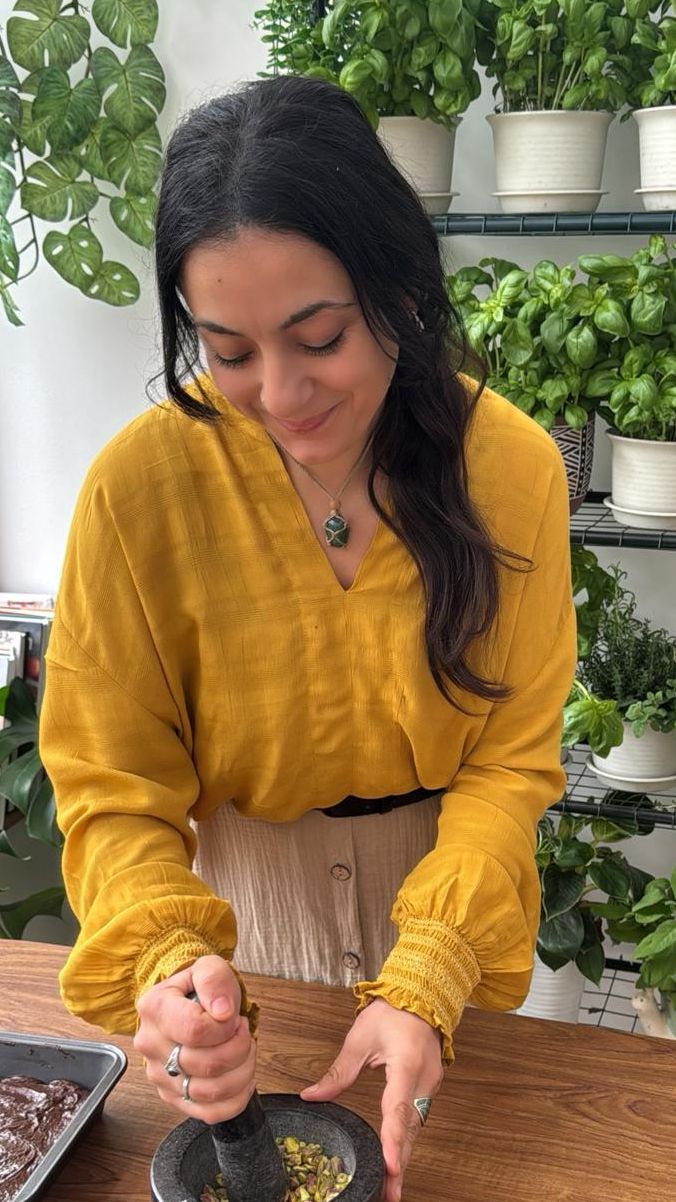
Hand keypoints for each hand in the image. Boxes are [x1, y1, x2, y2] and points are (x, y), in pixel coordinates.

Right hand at [134, 954, 255, 1122]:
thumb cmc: (199, 988)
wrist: (187, 1002)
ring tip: (244, 1051)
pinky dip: (236, 1099)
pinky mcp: (173, 1097)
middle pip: (206, 1065)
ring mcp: (160, 1075)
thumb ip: (214, 980)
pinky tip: (241, 1077)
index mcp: (154, 1009)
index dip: (226, 1026)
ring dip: (242, 1072)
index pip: (196, 1030)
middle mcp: (150, 1045)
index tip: (233, 1015)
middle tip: (243, 1031)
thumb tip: (222, 1012)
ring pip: (210, 1092)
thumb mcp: (209, 967)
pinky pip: (209, 1113)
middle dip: (240, 1047)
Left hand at [300, 999, 443, 1201]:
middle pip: (410, 1129)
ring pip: (415, 1129)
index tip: (391, 1166)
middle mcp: (423, 1081)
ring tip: (390, 1186)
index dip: (393, 1140)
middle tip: (389, 1194)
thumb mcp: (360, 1038)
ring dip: (404, 1156)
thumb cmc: (393, 1012)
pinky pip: (416, 1120)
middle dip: (400, 1164)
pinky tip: (397, 1159)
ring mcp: (430, 1087)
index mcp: (406, 1065)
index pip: (397, 1108)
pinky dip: (407, 1141)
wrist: (420, 996)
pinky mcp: (427, 1089)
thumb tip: (312, 1095)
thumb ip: (339, 1071)